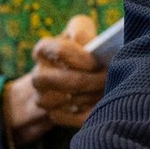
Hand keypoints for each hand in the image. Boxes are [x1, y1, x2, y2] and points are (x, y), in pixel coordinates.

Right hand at [5, 15, 107, 141]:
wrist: (69, 75)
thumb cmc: (81, 49)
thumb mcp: (80, 32)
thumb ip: (83, 31)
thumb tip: (93, 45)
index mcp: (44, 50)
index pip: (60, 51)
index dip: (83, 58)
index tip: (98, 62)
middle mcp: (39, 75)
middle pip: (67, 80)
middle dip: (93, 80)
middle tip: (109, 78)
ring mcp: (43, 97)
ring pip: (69, 100)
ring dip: (92, 95)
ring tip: (106, 89)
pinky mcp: (54, 115)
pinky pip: (73, 117)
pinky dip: (88, 112)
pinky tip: (100, 104)